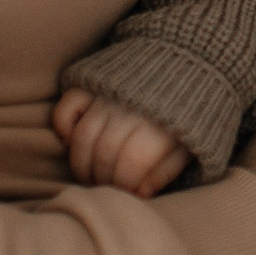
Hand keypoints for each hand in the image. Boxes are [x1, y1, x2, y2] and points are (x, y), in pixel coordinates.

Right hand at [53, 89, 190, 197]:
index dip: (125, 186)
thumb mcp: (193, 142)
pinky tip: (70, 141)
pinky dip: (63, 125)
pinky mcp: (94, 82)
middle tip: (108, 188)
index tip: (128, 194)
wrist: (191, 60)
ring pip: (84, 136)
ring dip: (81, 163)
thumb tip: (141, 194)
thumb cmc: (191, 112)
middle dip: (103, 180)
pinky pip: (68, 104)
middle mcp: (131, 108)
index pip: (131, 165)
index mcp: (160, 124)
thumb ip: (168, 169)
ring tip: (91, 176)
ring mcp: (110, 94)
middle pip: (104, 153)